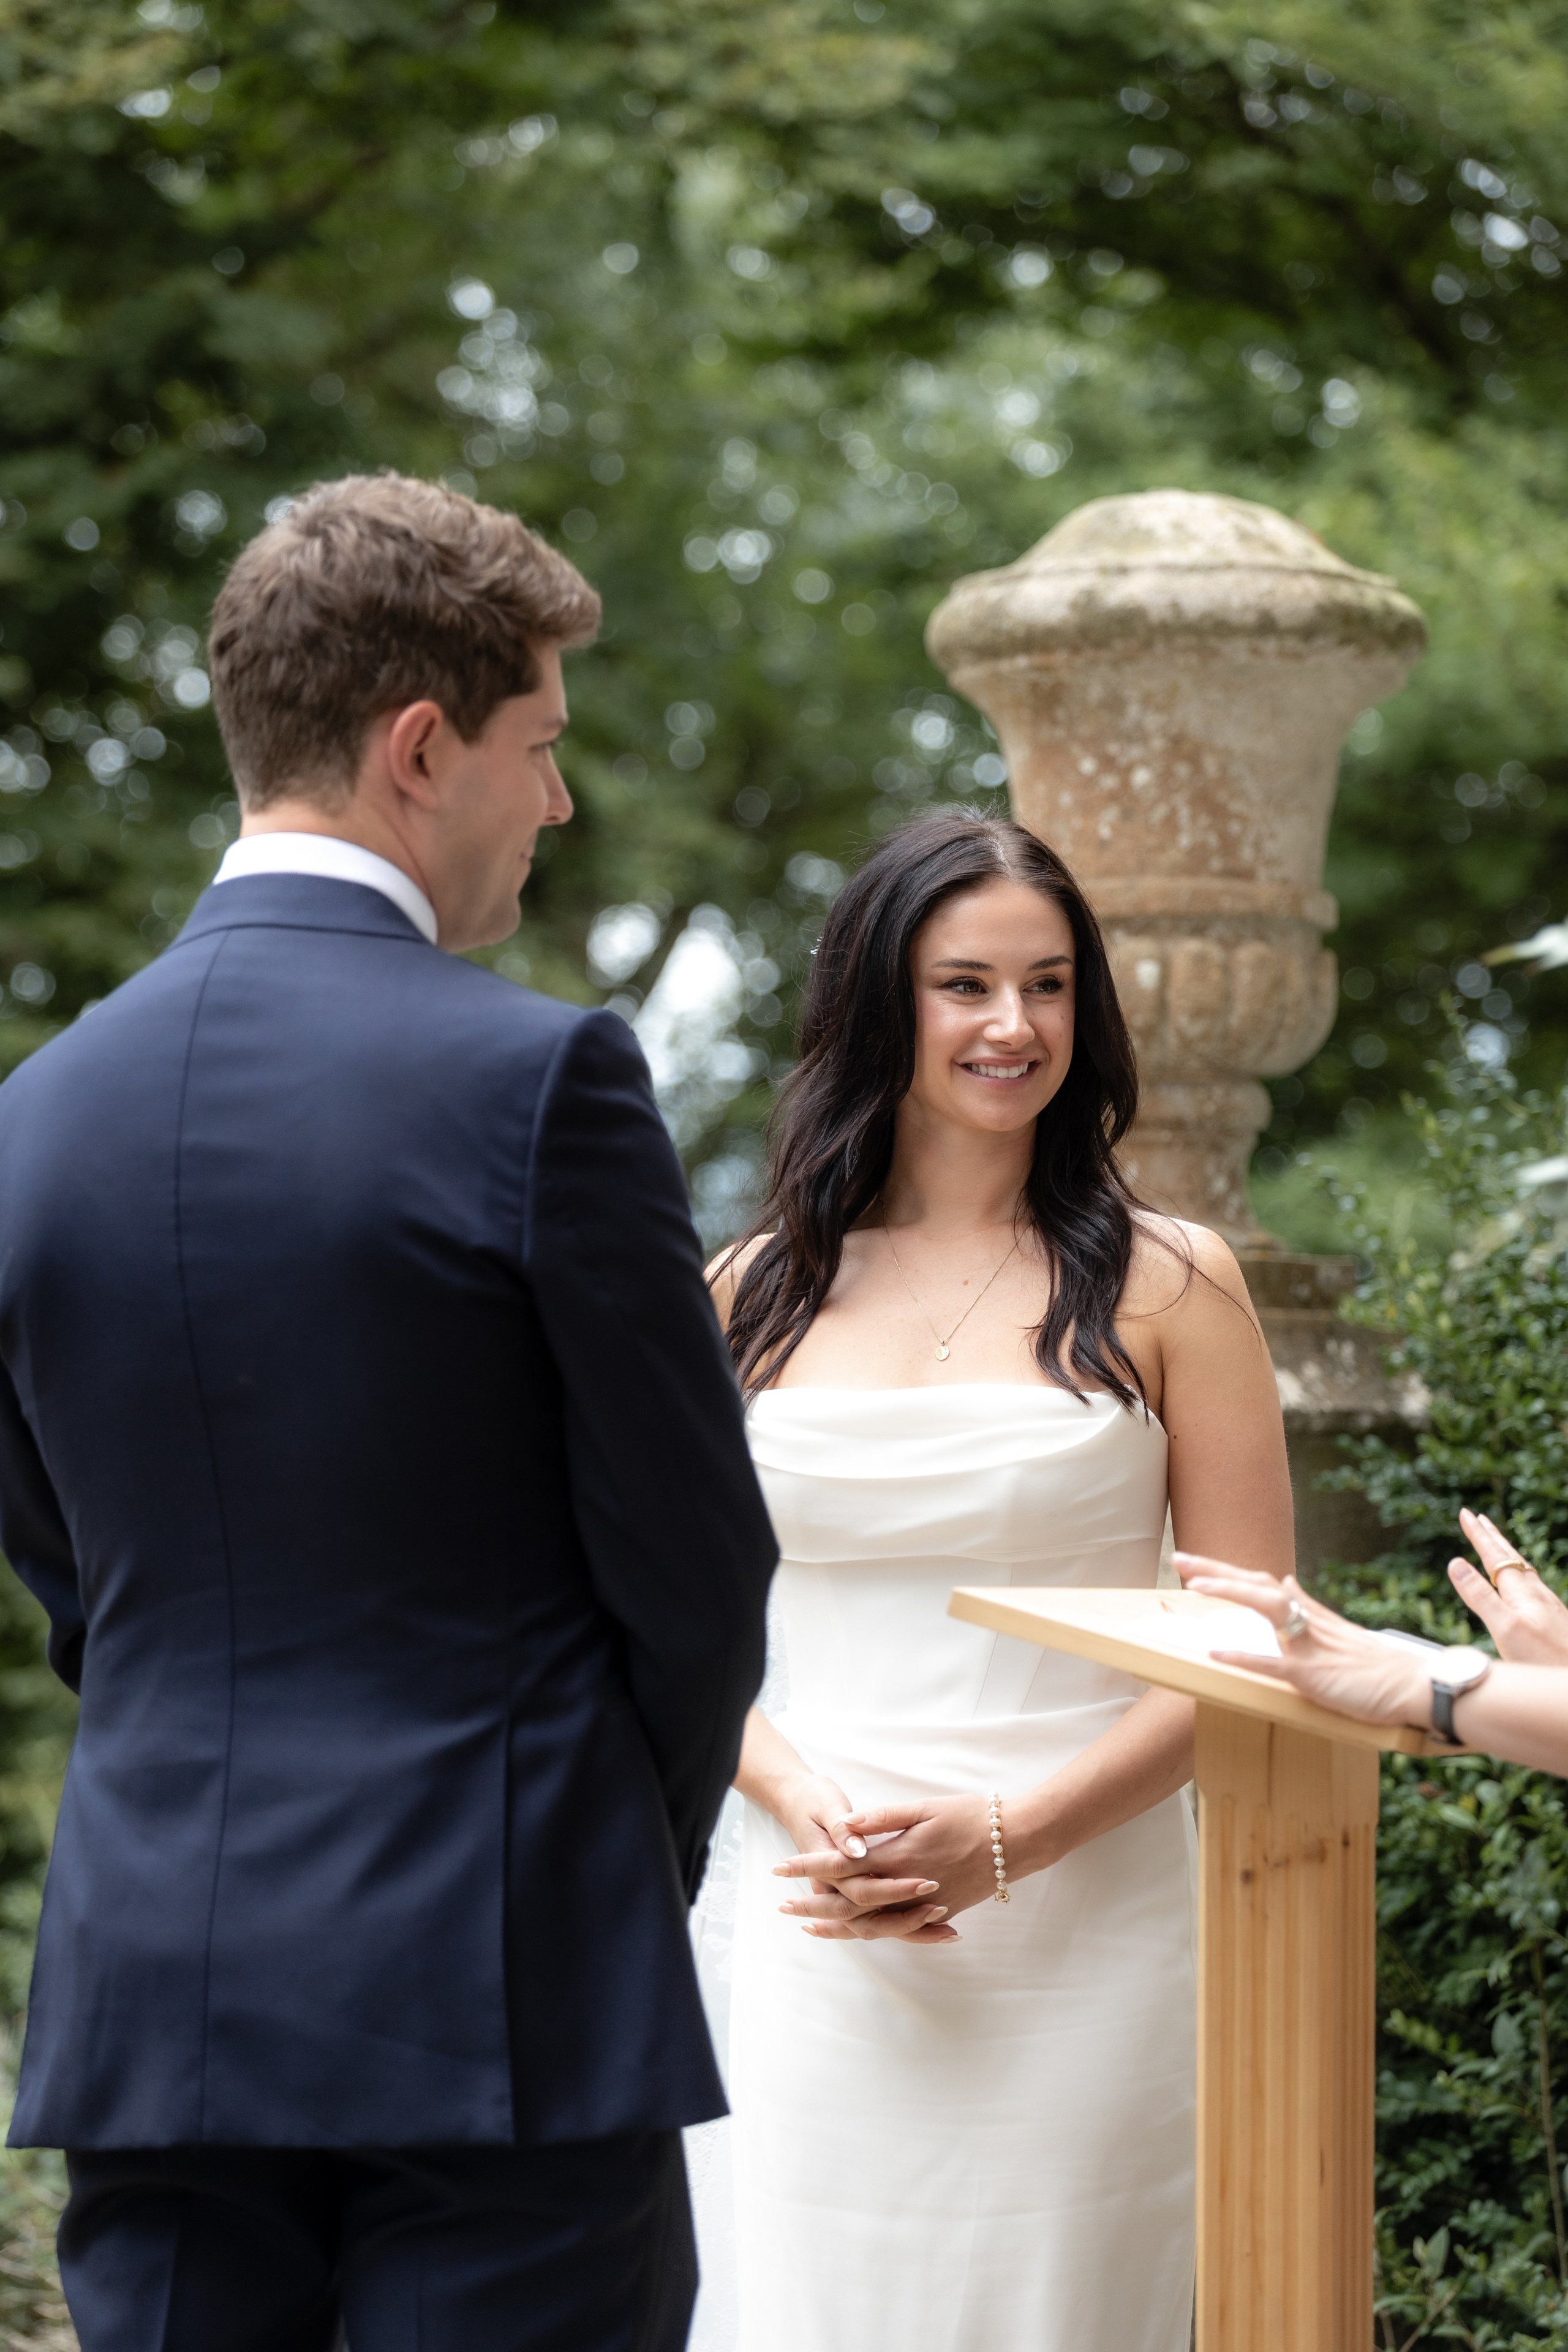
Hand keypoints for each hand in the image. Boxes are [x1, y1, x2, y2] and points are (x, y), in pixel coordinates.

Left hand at [773, 1793, 1003, 1941]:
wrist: (1018, 1841)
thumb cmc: (973, 1815)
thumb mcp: (927, 1807)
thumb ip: (885, 1817)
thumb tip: (847, 1824)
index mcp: (900, 1857)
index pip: (843, 1866)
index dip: (809, 1866)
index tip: (781, 1868)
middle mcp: (908, 1888)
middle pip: (850, 1904)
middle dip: (814, 1904)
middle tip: (783, 1904)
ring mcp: (925, 1907)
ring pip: (873, 1925)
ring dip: (838, 1926)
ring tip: (811, 1926)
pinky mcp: (940, 1914)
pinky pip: (900, 1930)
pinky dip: (875, 1933)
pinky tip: (858, 1932)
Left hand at [1172, 1553, 1432, 1728]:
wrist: (1414, 1686)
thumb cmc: (1377, 1665)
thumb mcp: (1338, 1629)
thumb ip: (1309, 1606)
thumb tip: (1285, 1580)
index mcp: (1310, 1613)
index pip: (1261, 1583)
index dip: (1227, 1571)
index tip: (1195, 1562)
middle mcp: (1307, 1622)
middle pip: (1257, 1585)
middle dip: (1217, 1570)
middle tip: (1179, 1558)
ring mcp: (1310, 1647)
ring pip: (1267, 1609)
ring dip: (1230, 1593)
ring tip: (1195, 1586)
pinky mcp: (1314, 1677)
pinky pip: (1273, 1664)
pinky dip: (1244, 1657)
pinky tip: (1215, 1654)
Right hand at [1448, 1508, 1567, 1664]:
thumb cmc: (1544, 1660)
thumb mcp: (1504, 1628)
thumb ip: (1480, 1597)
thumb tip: (1455, 1563)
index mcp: (1522, 1592)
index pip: (1495, 1556)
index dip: (1479, 1535)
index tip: (1466, 1514)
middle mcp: (1537, 1593)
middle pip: (1511, 1557)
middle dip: (1492, 1537)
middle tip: (1478, 1518)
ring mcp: (1547, 1606)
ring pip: (1522, 1570)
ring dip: (1506, 1553)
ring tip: (1497, 1544)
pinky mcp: (1554, 1619)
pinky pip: (1531, 1584)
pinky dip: (1518, 1573)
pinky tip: (1522, 1584)